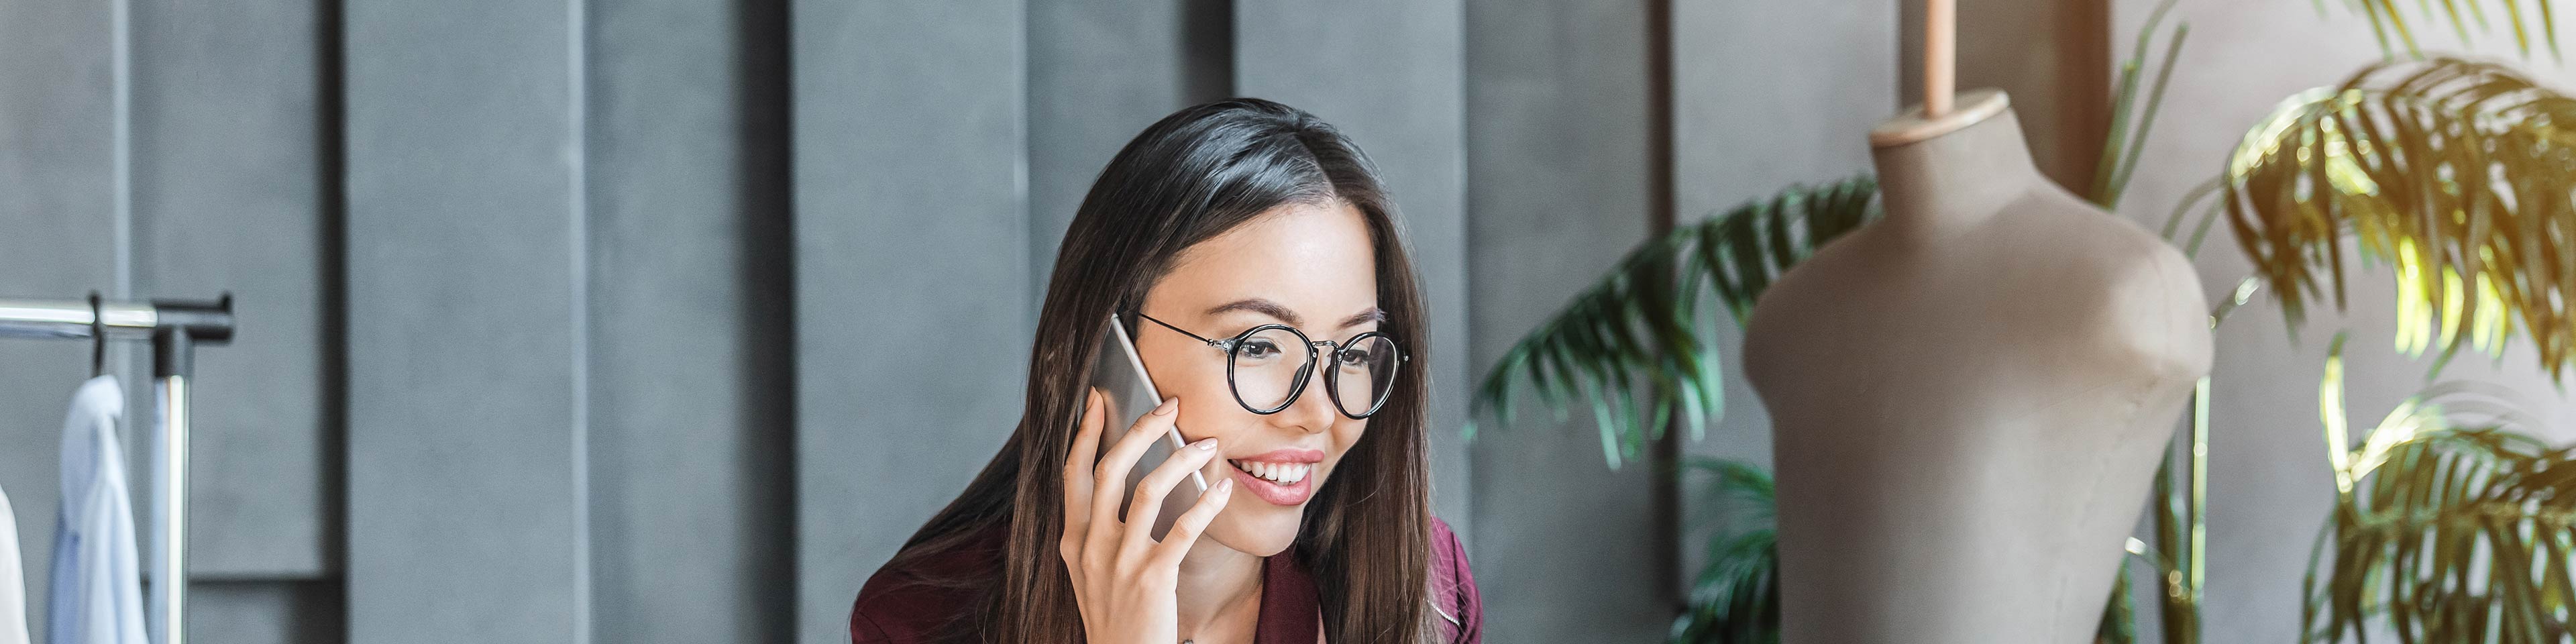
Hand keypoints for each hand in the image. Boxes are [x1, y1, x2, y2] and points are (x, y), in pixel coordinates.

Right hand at [1061, 389, 1234, 643]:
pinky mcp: (1152, 579)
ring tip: (1206, 445)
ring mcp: (1119, 562)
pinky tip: (1222, 489)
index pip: (1074, 473)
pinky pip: (1183, 529)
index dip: (1085, 432)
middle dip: (1140, 429)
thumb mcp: (1089, 573)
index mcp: (1073, 540)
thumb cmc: (1114, 617)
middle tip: (1169, 405)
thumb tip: (1123, 482)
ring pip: (1146, 490)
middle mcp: (1091, 545)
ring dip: (1180, 459)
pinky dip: (1205, 503)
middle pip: (1110, 468)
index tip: (1099, 399)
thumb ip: (1098, 531)